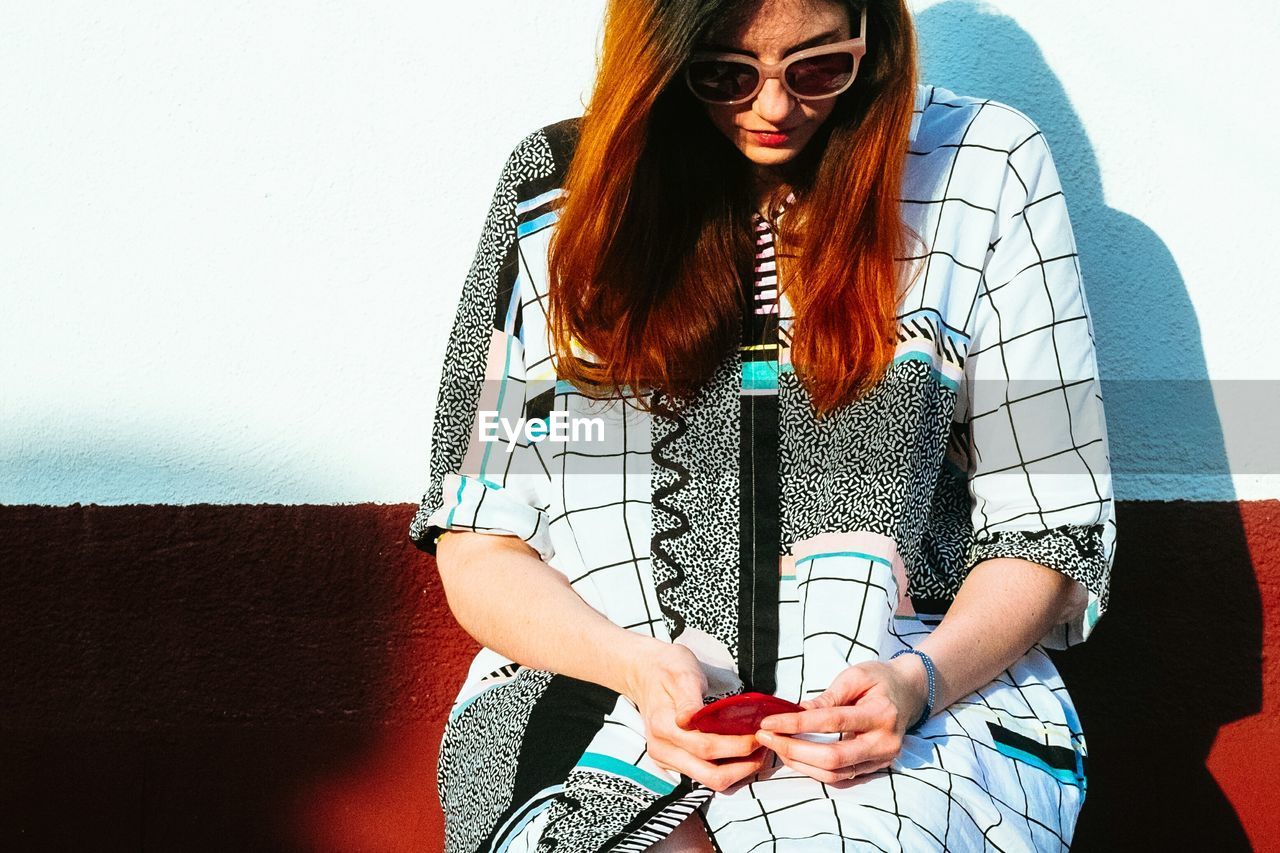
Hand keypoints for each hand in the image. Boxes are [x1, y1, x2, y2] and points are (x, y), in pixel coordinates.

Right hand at [622, 641, 771, 791]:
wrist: (646, 673)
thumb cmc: (668, 669)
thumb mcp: (681, 672)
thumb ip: (687, 697)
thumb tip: (688, 719)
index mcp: (663, 725)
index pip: (706, 747)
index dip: (737, 745)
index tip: (759, 733)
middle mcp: (662, 749)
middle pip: (709, 775)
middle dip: (744, 766)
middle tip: (765, 746)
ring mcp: (667, 759)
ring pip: (709, 781)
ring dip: (739, 771)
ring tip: (758, 751)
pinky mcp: (674, 763)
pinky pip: (705, 776)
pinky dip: (728, 769)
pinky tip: (743, 753)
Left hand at [753, 657, 927, 783]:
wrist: (911, 693)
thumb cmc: (881, 680)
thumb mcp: (855, 676)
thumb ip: (828, 696)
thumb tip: (796, 713)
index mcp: (881, 714)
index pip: (832, 721)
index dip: (797, 723)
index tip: (769, 722)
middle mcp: (884, 743)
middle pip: (833, 758)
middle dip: (794, 750)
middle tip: (765, 737)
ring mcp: (881, 760)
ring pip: (834, 774)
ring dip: (800, 763)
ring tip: (776, 746)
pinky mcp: (874, 769)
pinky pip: (840, 778)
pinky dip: (814, 770)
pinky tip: (795, 757)